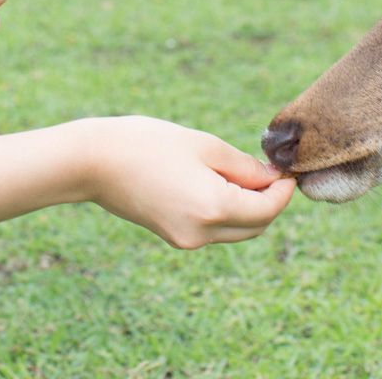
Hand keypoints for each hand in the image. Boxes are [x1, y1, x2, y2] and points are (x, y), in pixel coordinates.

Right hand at [79, 116, 296, 248]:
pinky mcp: (173, 236)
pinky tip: (213, 180)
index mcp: (214, 207)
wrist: (94, 162)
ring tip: (237, 170)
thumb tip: (270, 179)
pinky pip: (213, 228)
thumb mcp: (203, 145)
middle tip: (267, 169)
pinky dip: (224, 209)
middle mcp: (202, 232)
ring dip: (246, 206)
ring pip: (236, 229)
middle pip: (256, 226)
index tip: (287, 169)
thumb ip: (243, 166)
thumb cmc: (148, 143)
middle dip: (268, 201)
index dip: (284, 190)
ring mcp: (186, 239)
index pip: (268, 210)